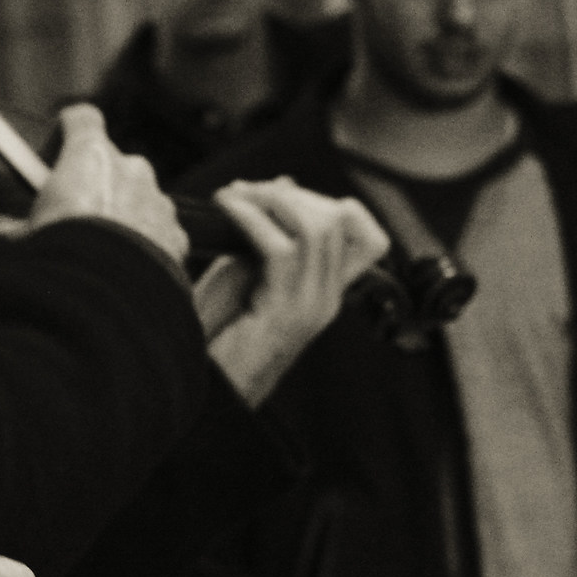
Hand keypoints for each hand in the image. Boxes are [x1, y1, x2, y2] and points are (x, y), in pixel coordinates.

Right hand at [0, 104, 188, 266]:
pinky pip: (158, 234)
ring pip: (138, 199)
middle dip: (92, 184)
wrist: (111, 303)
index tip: (49, 155)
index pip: (81, 118)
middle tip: (66, 217)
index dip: (64, 132)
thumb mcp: (13, 243)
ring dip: (119, 216)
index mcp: (91, 155)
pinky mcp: (178, 238)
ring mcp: (160, 203)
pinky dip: (143, 247)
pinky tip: (122, 273)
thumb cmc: (62, 259)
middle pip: (111, 163)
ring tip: (94, 253)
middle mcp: (132, 170)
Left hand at [203, 177, 390, 404]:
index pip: (370, 236)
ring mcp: (310, 308)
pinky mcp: (285, 315)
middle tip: (245, 190)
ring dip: (269, 199)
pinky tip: (226, 211)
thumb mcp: (247, 274)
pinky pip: (281, 249)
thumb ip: (268, 234)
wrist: (206, 390)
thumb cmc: (217, 336)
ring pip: (316, 227)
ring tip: (233, 197)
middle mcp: (327, 299)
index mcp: (325, 292)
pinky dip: (251, 217)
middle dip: (288, 192)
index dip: (336, 203)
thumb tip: (283, 185)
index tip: (283, 195)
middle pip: (339, 218)